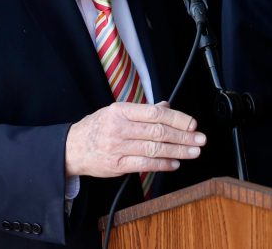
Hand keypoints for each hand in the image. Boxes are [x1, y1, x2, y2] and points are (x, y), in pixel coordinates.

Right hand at [64, 101, 205, 176]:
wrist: (71, 148)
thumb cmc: (97, 128)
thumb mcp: (116, 111)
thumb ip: (143, 111)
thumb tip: (166, 107)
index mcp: (121, 110)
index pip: (155, 113)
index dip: (177, 118)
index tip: (192, 123)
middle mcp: (119, 128)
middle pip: (158, 132)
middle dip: (183, 136)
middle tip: (200, 139)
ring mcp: (117, 147)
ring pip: (154, 149)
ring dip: (178, 151)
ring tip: (193, 152)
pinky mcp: (116, 165)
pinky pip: (144, 165)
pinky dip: (162, 165)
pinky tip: (175, 163)